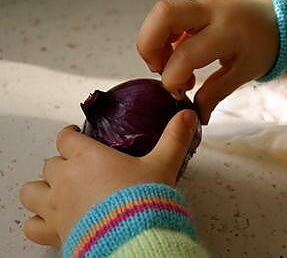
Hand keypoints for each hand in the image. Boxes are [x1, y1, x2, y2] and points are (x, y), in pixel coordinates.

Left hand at [19, 109, 197, 246]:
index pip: (66, 137)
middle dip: (62, 162)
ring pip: (32, 191)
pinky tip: (50, 219)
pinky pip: (33, 225)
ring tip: (56, 190)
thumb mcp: (163, 164)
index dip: (70, 135)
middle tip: (77, 166)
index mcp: (88, 158)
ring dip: (42, 188)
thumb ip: (174, 137)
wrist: (135, 237)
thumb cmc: (145, 200)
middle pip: (51, 162)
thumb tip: (186, 116)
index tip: (77, 136)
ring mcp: (57, 206)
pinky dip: (38, 222)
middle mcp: (66, 179)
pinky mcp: (56, 231)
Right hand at [137, 0, 277, 123]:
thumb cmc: (264, 45)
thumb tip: (196, 116)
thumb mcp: (244, 73)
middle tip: (158, 70)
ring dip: (154, 42)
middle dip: (149, 46)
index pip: (186, 54)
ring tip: (168, 65)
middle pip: (163, 15)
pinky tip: (177, 55)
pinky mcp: (195, 2)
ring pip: (161, 14)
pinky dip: (164, 38)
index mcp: (228, 31)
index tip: (178, 93)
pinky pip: (169, 18)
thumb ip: (216, 93)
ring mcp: (201, 1)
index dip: (173, 78)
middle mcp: (211, 9)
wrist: (277, 16)